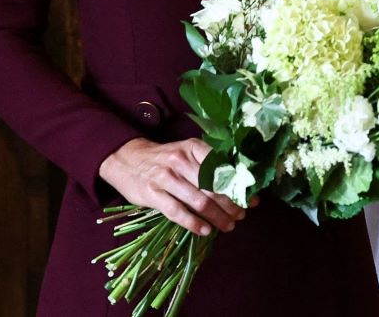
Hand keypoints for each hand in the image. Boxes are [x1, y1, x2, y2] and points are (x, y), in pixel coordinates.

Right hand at [98, 137, 249, 236]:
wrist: (126, 159)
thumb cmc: (164, 159)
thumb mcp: (187, 152)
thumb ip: (208, 164)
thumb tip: (238, 182)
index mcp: (193, 147)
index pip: (222, 168)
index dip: (239, 186)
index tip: (252, 199)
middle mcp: (181, 160)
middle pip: (213, 187)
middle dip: (231, 204)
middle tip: (241, 215)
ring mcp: (165, 178)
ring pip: (199, 201)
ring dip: (218, 217)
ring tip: (228, 226)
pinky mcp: (152, 194)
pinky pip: (177, 212)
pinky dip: (194, 223)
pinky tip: (206, 231)